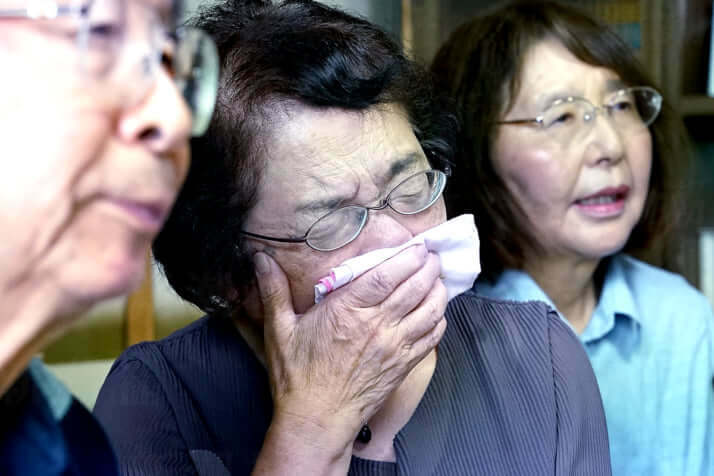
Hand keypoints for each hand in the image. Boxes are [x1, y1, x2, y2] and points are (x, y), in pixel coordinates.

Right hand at [254, 244, 446, 446]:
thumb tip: (260, 259)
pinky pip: (432, 337)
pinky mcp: (403, 365)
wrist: (317, 422)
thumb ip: (273, 291)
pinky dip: (439, 319)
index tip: (416, 246)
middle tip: (431, 255)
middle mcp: (377, 326)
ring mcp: (394, 347)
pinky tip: (437, 311)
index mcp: (347, 312)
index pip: (386, 276)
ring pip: (430, 310)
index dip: (406, 257)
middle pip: (414, 288)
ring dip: (438, 290)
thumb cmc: (297, 378)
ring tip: (437, 277)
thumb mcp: (279, 331)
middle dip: (428, 267)